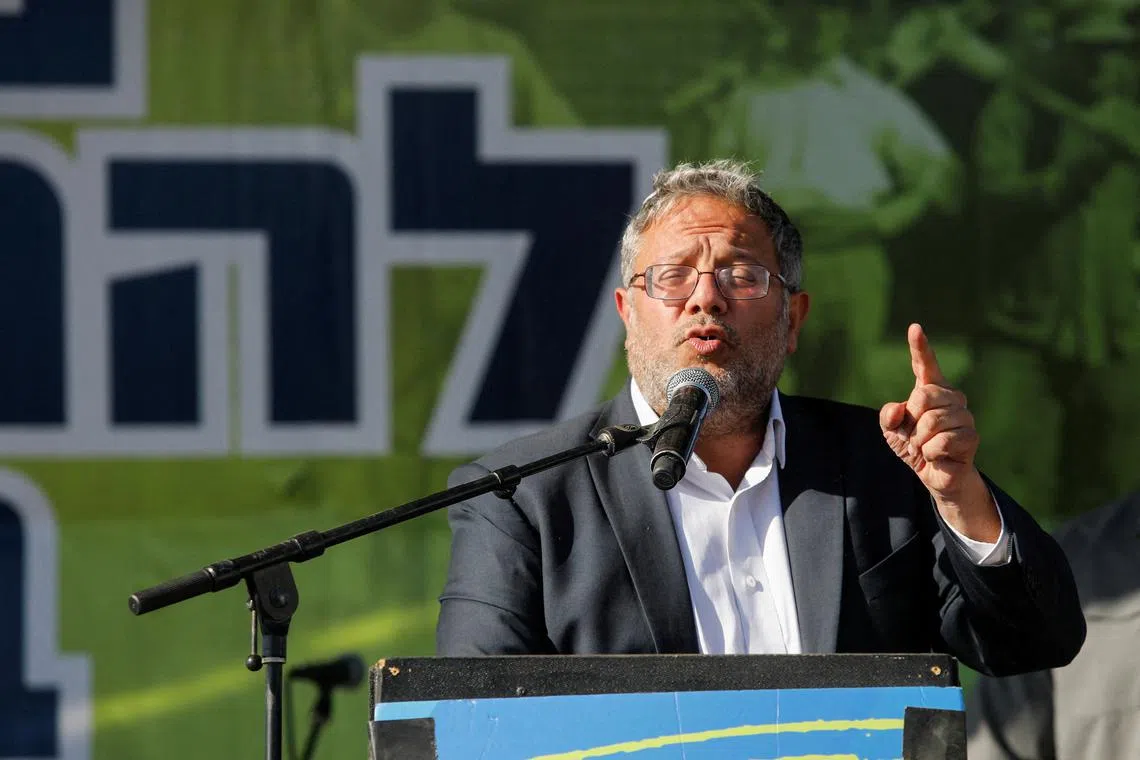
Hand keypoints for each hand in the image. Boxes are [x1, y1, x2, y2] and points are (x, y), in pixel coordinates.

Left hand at [880, 324, 996, 538]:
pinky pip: (942, 441)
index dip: (920, 347)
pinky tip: (936, 456)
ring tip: (925, 447)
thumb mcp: (892, 431)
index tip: (915, 328)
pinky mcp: (971, 437)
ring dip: (920, 440)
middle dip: (913, 420)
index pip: (925, 364)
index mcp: (931, 390)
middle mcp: (952, 397)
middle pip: (924, 396)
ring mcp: (965, 416)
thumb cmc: (914, 446)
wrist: (934, 474)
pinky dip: (931, 452)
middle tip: (915, 436)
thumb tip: (898, 408)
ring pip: (933, 421)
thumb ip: (888, 416)